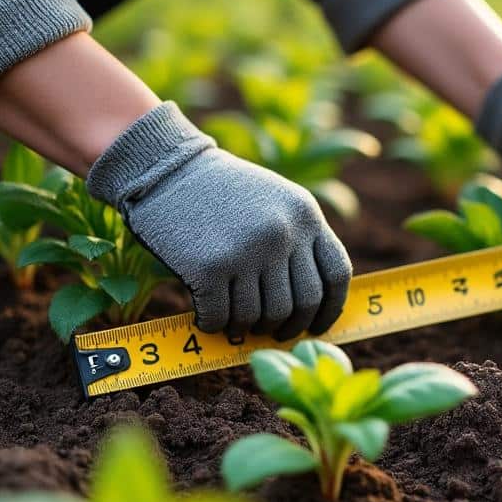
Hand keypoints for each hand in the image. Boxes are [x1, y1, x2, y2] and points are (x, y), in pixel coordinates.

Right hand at [87, 103, 351, 338]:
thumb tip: (312, 306)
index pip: (336, 275)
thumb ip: (298, 240)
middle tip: (271, 332)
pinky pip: (221, 318)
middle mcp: (282, 232)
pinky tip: (206, 317)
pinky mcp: (210, 267)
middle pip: (302, 304)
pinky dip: (214, 326)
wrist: (165, 169)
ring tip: (234, 320)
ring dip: (246, 328)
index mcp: (305, 214)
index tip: (317, 328)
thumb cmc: (220, 192)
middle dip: (288, 327)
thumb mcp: (274, 199)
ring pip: (261, 317)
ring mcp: (247, 251)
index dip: (330, 309)